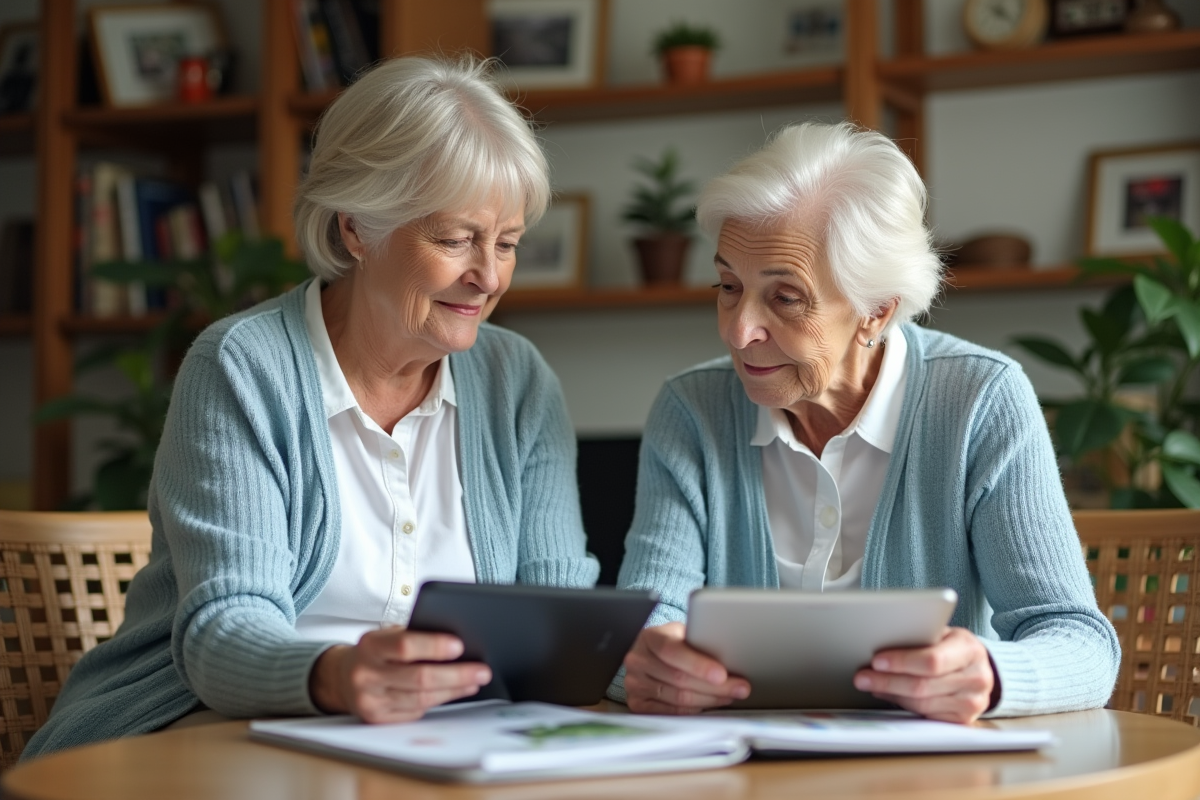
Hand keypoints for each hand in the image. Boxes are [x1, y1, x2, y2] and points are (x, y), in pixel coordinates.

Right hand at [309, 627, 491, 722]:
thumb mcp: (386, 636)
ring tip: (474, 681)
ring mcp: (371, 700)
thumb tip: (457, 644)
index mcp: (371, 646)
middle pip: (419, 678)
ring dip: (454, 690)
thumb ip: (414, 636)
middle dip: (456, 674)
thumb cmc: (376, 652)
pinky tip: (456, 692)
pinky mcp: (378, 719)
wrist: (342, 678)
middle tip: (481, 670)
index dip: (434, 646)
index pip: (405, 645)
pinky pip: (416, 711)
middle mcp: (367, 674)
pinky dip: (440, 700)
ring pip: (421, 698)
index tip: (460, 646)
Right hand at [623, 622, 750, 713]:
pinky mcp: (637, 703)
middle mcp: (638, 660)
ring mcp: (634, 684)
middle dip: (714, 686)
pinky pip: (671, 712)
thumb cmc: (673, 643)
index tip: (722, 674)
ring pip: (678, 698)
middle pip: (679, 679)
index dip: (698, 664)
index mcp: (650, 637)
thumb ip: (698, 642)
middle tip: (739, 688)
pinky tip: (710, 704)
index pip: (672, 651)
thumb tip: (731, 657)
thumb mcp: (682, 634)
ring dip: (709, 699)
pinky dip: (694, 710)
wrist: (649, 655)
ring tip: (730, 696)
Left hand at [853, 627, 995, 723]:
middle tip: (862, 677)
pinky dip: (903, 704)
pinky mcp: (963, 720)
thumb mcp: (942, 634)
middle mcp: (976, 679)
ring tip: (870, 684)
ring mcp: (972, 703)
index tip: (876, 661)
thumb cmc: (952, 646)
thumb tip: (879, 643)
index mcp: (970, 650)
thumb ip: (920, 638)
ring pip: (921, 704)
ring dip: (890, 694)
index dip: (901, 662)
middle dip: (887, 681)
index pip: (932, 661)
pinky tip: (888, 694)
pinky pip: (926, 716)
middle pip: (923, 686)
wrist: (978, 667)